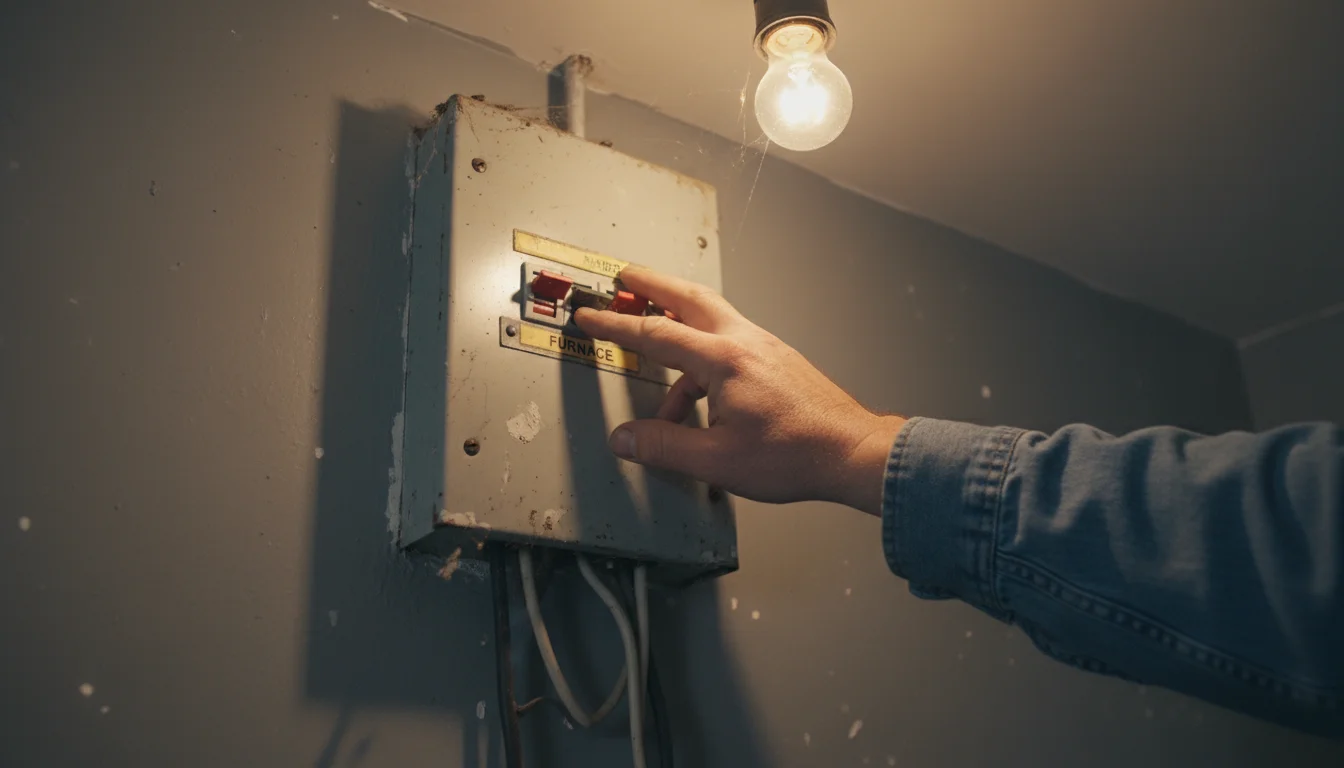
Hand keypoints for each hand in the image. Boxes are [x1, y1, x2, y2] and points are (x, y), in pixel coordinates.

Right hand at [574, 266, 905, 514]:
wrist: (851, 451)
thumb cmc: (795, 453)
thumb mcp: (716, 460)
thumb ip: (663, 447)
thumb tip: (625, 439)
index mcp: (724, 360)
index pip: (655, 332)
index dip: (615, 324)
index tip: (590, 315)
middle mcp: (744, 342)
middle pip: (688, 297)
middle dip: (651, 285)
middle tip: (626, 277)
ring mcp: (763, 348)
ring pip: (710, 319)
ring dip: (677, 322)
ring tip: (652, 349)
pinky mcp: (775, 360)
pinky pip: (726, 345)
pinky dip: (700, 360)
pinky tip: (694, 397)